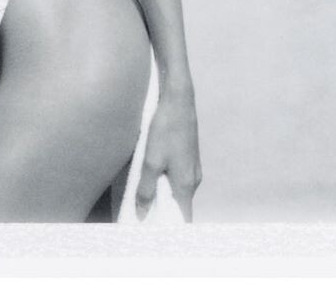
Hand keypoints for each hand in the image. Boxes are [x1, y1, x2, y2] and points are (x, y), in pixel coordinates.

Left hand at [135, 81, 201, 221]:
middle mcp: (193, 179)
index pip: (183, 219)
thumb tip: (142, 212)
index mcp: (186, 185)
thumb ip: (146, 189)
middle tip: (141, 218)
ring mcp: (192, 166)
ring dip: (162, 195)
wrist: (179, 98)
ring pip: (177, 189)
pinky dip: (165, 180)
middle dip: (162, 213)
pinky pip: (177, 176)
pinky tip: (150, 176)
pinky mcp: (187, 155)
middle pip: (179, 205)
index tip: (155, 236)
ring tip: (141, 199)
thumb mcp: (150, 160)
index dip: (170, 229)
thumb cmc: (166, 128)